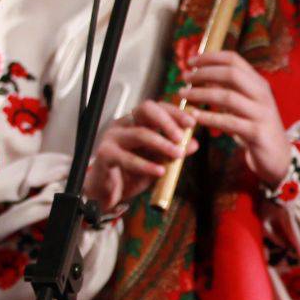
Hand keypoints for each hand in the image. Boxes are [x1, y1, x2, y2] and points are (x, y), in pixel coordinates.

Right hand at [87, 99, 196, 214]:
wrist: (107, 192)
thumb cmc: (131, 172)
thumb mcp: (158, 160)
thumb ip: (174, 151)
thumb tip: (194, 143)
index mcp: (136, 122)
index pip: (157, 107)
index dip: (175, 112)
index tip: (192, 122)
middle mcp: (123, 124)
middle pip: (146, 110)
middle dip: (168, 122)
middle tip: (182, 137)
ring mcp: (112, 138)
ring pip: (140, 134)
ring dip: (162, 144)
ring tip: (177, 155)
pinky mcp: (105, 155)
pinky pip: (128, 158)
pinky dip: (146, 165)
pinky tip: (160, 171)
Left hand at [181, 51, 288, 185]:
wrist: (278, 157)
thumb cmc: (255, 128)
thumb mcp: (244, 105)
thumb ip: (228, 89)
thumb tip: (202, 74)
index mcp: (259, 84)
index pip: (234, 60)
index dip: (210, 57)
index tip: (190, 61)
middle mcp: (262, 95)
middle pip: (231, 74)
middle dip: (204, 73)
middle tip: (185, 78)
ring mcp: (261, 113)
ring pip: (228, 97)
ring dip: (201, 94)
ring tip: (183, 95)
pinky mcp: (257, 133)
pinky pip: (229, 122)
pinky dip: (208, 117)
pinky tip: (194, 115)